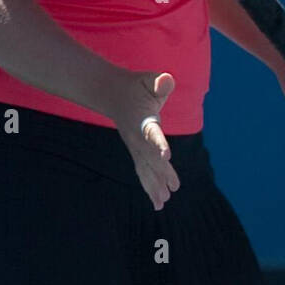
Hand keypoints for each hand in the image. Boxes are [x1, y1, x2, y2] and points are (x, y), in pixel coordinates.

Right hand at [105, 69, 180, 210]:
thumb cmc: (136, 85)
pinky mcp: (135, 151)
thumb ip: (159, 82)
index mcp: (142, 120)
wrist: (111, 93)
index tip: (166, 158)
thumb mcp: (149, 80)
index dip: (158, 145)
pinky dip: (150, 185)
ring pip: (144, 169)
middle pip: (149, 158)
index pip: (151, 134)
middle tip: (174, 189)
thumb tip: (167, 79)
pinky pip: (142, 171)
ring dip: (154, 186)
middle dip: (161, 174)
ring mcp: (134, 146)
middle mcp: (136, 137)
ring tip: (162, 204)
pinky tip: (158, 201)